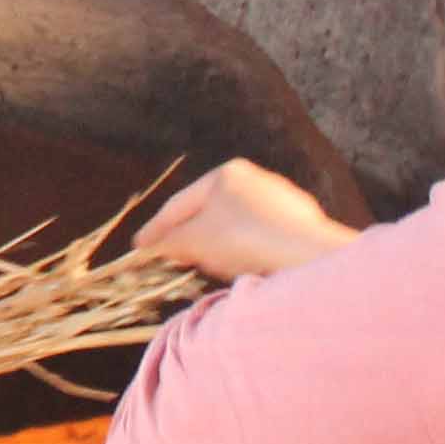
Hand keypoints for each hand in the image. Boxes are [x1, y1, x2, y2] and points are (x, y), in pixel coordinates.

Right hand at [135, 160, 356, 281]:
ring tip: (214, 269)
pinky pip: (261, 239)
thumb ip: (168, 241)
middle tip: (175, 261)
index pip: (180, 204)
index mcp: (225, 173)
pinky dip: (247, 253)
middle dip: (191, 239)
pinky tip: (248, 270)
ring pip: (236, 227)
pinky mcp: (300, 224)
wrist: (305, 253)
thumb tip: (154, 245)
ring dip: (220, 249)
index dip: (155, 228)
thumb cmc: (243, 238)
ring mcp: (281, 200)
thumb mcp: (194, 240)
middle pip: (209, 213)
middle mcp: (256, 179)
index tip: (139, 247)